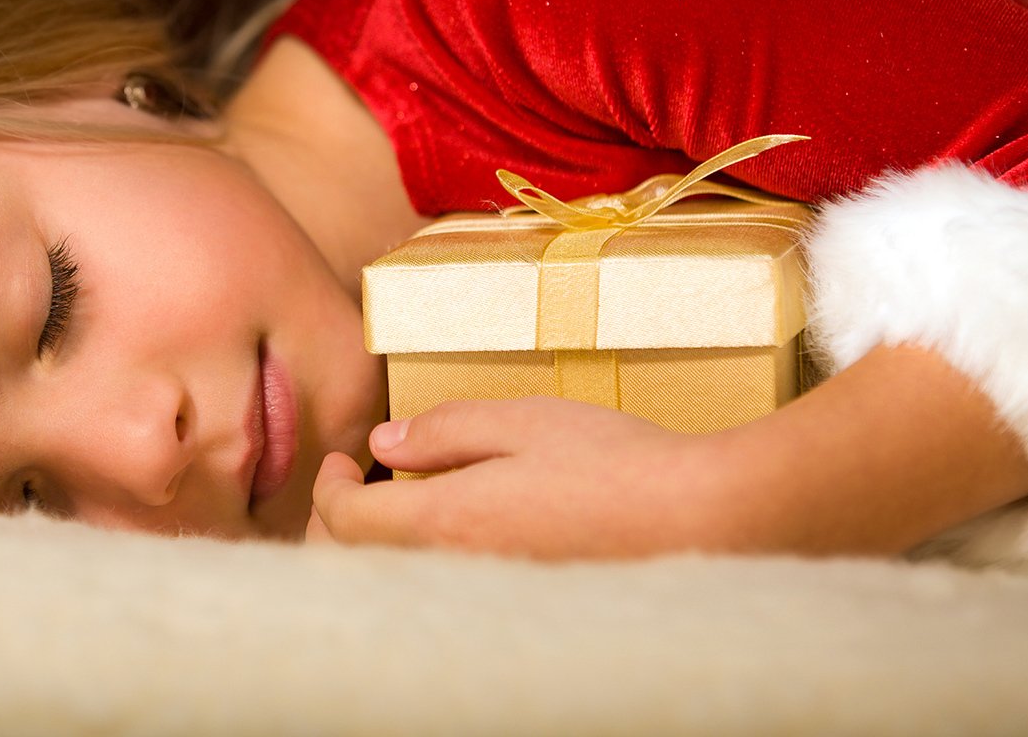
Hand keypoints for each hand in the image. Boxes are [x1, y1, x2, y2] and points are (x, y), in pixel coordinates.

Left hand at [304, 396, 736, 559]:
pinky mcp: (521, 607)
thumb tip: (385, 446)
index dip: (329, 488)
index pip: (345, 521)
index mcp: (445, 520)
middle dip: (340, 527)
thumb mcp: (522, 420)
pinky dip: (427, 568)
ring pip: (401, 585)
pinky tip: (455, 535)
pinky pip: (446, 596)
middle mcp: (457, 573)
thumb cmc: (615, 461)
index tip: (340, 461)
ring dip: (383, 550)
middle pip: (360, 567)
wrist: (699, 520)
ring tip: (395, 509)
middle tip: (353, 488)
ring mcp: (488, 599)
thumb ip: (444, 430)